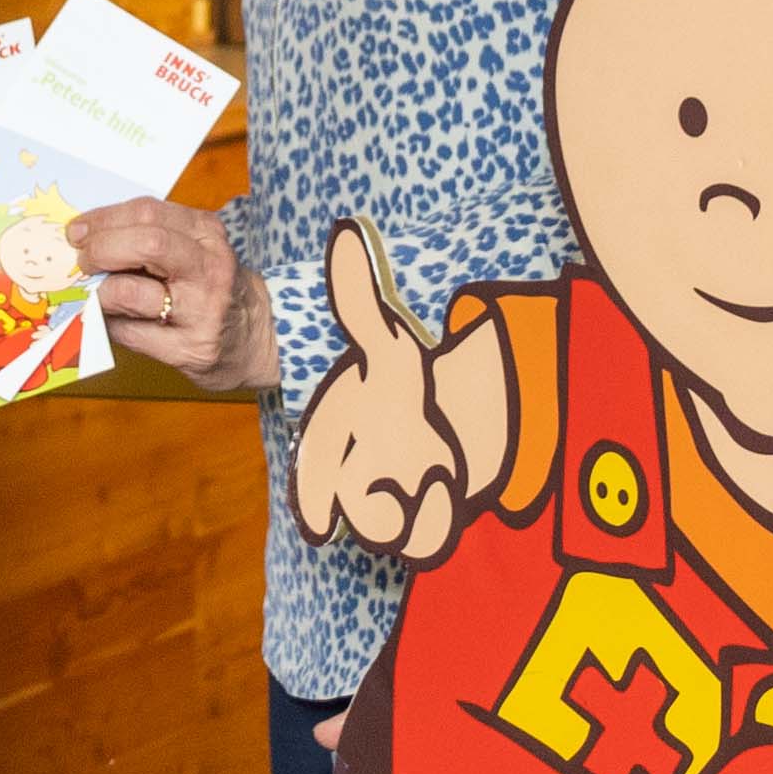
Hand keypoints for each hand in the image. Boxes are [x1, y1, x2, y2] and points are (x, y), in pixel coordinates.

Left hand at [72, 199, 272, 390]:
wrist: (254, 339)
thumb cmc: (210, 288)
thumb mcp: (193, 250)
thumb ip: (150, 238)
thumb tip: (88, 237)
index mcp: (206, 234)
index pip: (147, 212)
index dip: (104, 219)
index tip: (78, 231)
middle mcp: (208, 268)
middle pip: (146, 243)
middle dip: (101, 249)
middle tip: (84, 261)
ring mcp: (201, 310)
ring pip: (131, 291)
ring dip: (101, 292)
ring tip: (99, 294)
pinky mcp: (189, 348)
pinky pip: (130, 332)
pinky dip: (111, 325)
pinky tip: (115, 321)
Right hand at [288, 224, 468, 561]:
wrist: (456, 402)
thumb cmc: (406, 377)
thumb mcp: (387, 341)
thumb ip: (360, 301)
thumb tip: (345, 237)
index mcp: (339, 439)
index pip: (316, 482)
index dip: (318, 501)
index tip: (324, 516)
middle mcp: (361, 474)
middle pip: (355, 511)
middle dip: (371, 505)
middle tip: (398, 469)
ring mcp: (394, 497)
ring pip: (388, 531)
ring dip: (409, 514)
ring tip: (434, 476)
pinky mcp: (429, 513)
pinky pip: (422, 536)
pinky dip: (433, 520)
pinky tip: (446, 485)